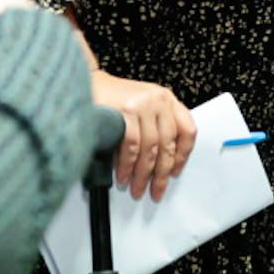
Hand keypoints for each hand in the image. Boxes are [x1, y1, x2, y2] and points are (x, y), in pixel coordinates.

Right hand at [90, 70, 196, 200]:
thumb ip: (155, 125)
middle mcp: (158, 101)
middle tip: (157, 190)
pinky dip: (127, 166)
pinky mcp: (125, 112)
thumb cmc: (112, 97)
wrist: (85, 82)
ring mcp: (142, 105)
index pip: (187, 130)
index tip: (176, 172)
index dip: (183, 155)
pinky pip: (131, 147)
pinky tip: (124, 176)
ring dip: (143, 174)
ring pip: (150, 149)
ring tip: (138, 188)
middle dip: (161, 173)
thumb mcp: (143, 105)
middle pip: (168, 144)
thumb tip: (160, 163)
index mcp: (167, 99)